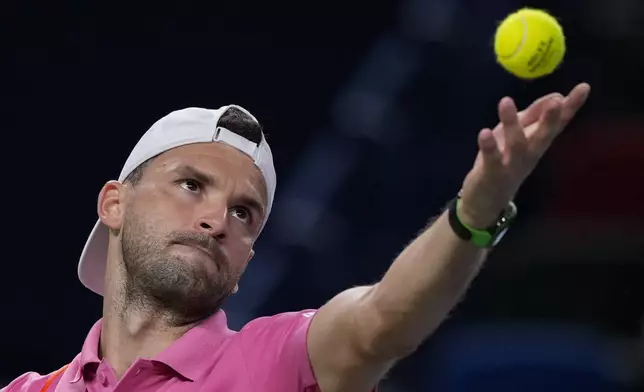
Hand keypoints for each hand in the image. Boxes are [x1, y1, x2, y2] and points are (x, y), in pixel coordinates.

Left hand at [458, 83, 590, 227]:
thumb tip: (556, 96)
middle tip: (557, 102)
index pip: (558, 122)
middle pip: (543, 136)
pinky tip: (484, 132)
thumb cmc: (505, 160)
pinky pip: (492, 159)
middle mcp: (530, 154)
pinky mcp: (492, 173)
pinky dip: (489, 147)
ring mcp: (512, 165)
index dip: (571, 106)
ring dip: (512, 123)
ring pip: (516, 145)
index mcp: (538, 142)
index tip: (584, 87)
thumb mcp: (519, 134)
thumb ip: (534, 115)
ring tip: (505, 101)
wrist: (487, 200)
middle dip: (551, 119)